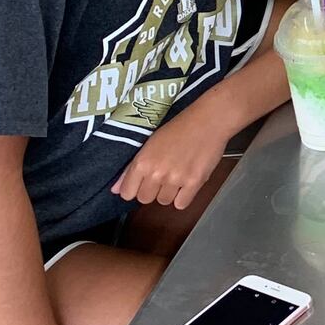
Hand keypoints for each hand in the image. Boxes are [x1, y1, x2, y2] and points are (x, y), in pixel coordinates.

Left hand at [110, 105, 226, 209]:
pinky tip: (187, 181)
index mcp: (143, 162)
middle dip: (152, 190)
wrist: (209, 120)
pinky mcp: (195, 183)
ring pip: (164, 202)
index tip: (143, 181)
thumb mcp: (149, 143)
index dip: (134, 188)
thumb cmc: (179, 128)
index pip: (127, 193)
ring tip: (177, 174)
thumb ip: (131, 169)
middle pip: (145, 199)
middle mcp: (157, 173)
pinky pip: (181, 204)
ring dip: (169, 192)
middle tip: (163, 174)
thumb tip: (115, 190)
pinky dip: (183, 196)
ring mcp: (176, 179)